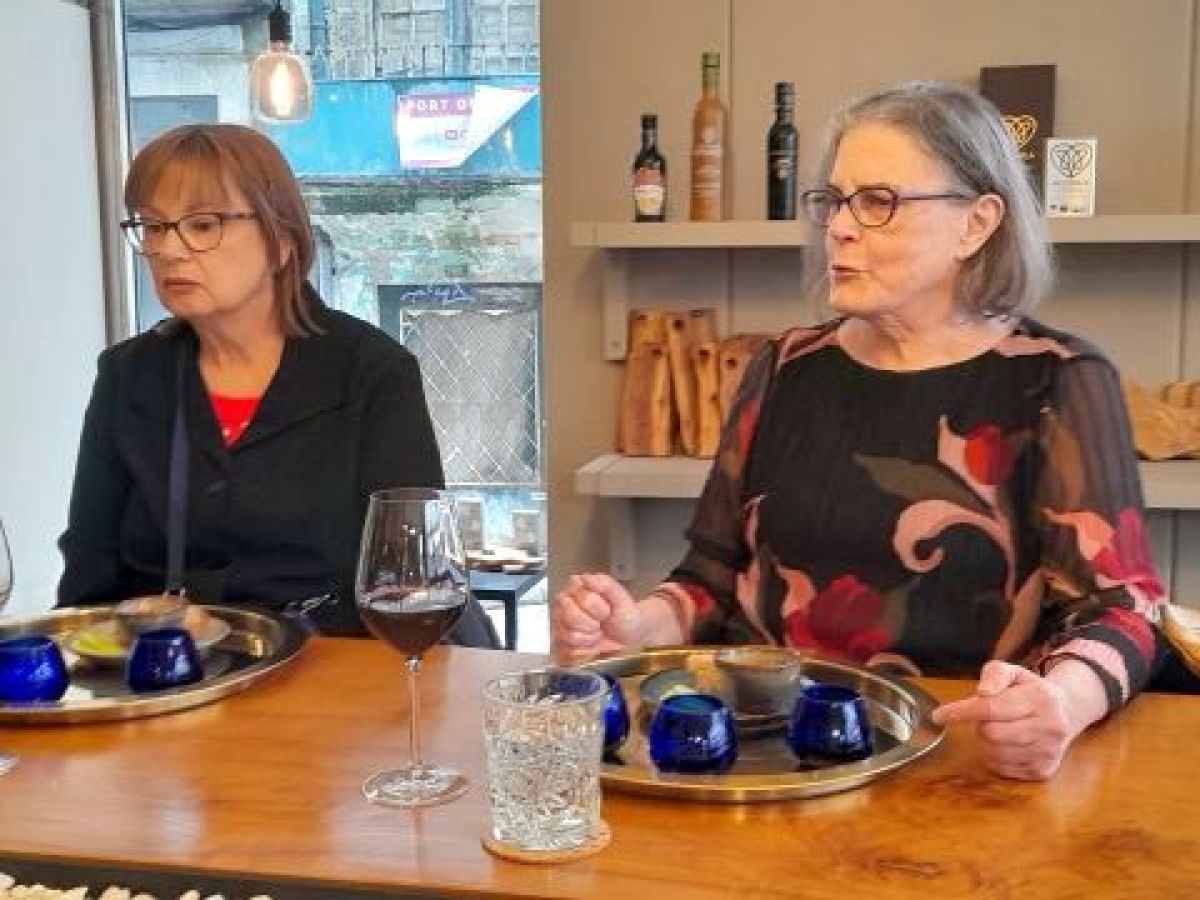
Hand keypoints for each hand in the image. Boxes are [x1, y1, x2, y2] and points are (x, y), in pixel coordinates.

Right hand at [550, 571, 641, 663]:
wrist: (628, 635)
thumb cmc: (623, 614)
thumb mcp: (621, 597)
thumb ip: (605, 584)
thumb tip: (585, 578)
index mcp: (576, 585)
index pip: (585, 600)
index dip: (600, 610)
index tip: (608, 611)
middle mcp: (563, 602)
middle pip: (573, 618)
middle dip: (594, 624)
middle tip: (602, 623)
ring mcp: (559, 622)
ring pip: (570, 636)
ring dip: (590, 638)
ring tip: (597, 632)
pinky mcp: (560, 642)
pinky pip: (569, 651)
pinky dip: (585, 651)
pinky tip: (591, 643)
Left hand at [931, 660, 1086, 780]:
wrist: (1066, 711)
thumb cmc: (1029, 689)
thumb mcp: (1012, 671)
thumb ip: (994, 674)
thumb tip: (983, 692)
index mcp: (1040, 698)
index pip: (992, 708)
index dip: (962, 711)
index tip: (939, 714)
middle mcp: (1050, 727)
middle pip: (991, 734)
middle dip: (980, 725)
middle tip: (987, 717)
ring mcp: (1049, 752)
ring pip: (995, 753)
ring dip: (987, 742)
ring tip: (1000, 728)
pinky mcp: (1043, 771)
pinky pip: (1003, 769)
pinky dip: (996, 757)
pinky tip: (1007, 744)